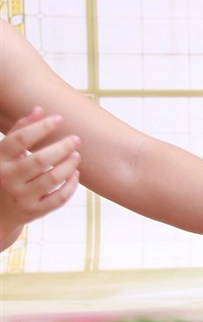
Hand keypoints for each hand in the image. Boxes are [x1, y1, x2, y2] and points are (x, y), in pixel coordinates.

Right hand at [0, 107, 80, 250]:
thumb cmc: (4, 174)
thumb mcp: (4, 154)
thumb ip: (19, 131)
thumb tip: (39, 109)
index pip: (20, 139)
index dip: (41, 127)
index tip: (59, 118)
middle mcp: (7, 178)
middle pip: (39, 160)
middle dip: (62, 147)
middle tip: (76, 139)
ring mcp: (21, 197)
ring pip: (52, 179)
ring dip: (69, 165)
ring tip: (76, 155)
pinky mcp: (33, 212)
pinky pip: (58, 198)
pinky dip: (71, 185)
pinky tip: (75, 174)